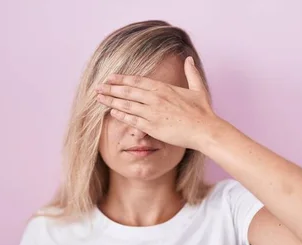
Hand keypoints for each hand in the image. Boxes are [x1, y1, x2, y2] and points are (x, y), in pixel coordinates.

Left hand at [94, 56, 221, 150]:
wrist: (204, 130)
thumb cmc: (202, 112)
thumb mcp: (197, 89)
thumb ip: (191, 73)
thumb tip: (189, 58)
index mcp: (163, 88)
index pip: (137, 81)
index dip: (122, 79)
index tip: (110, 78)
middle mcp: (155, 98)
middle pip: (128, 91)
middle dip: (111, 88)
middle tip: (98, 87)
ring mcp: (152, 112)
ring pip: (126, 104)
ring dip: (111, 100)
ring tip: (99, 98)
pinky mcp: (152, 126)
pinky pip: (132, 119)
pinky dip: (121, 114)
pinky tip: (112, 111)